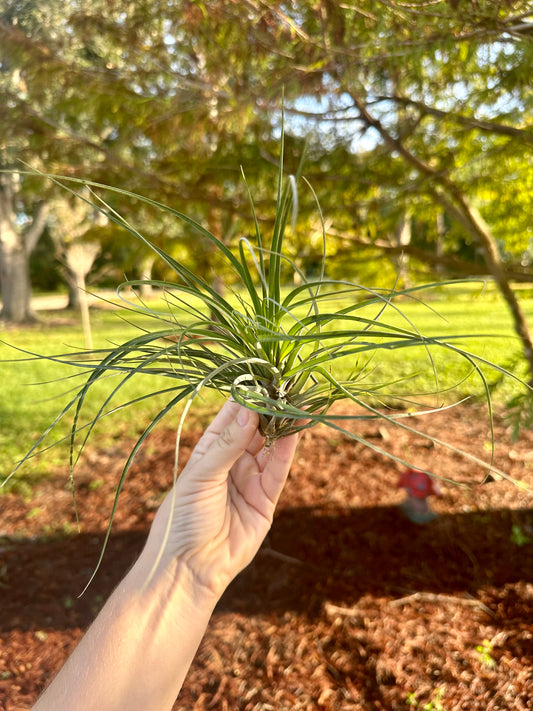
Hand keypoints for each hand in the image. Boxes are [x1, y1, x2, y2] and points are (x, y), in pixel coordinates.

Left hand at [143, 399, 298, 596]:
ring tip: (298, 401)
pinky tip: (297, 429)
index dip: (246, 397)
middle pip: (254, 429)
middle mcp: (231, 462)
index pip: (231, 417)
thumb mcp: (202, 474)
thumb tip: (250, 409)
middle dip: (269, 408)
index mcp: (209, 451)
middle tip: (286, 385)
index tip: (263, 377)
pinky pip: (278, 469)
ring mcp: (249, 480)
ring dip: (283, 425)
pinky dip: (288, 449)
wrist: (189, 566)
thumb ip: (228, 443)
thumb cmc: (183, 517)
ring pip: (270, 447)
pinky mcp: (265, 500)